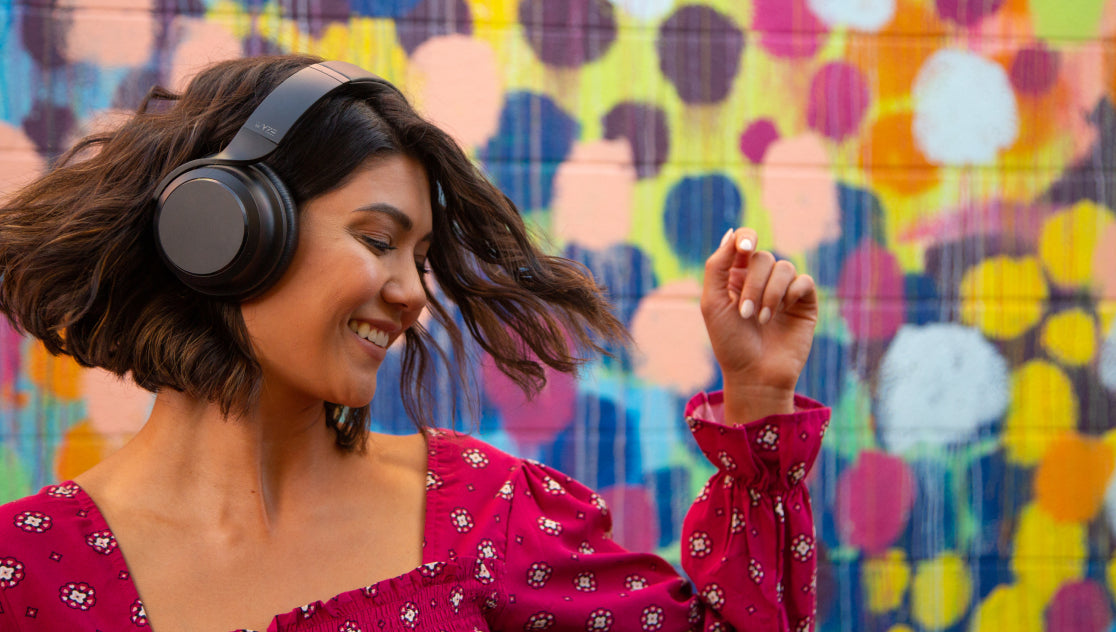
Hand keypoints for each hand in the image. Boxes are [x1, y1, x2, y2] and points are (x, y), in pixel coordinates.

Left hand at [701, 228, 817, 423]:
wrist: (754, 375)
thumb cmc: (729, 342)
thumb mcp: (712, 303)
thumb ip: (717, 266)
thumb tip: (733, 233)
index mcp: (736, 276)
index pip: (744, 242)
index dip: (746, 238)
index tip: (744, 248)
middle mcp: (760, 279)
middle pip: (762, 258)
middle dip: (752, 284)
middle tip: (745, 314)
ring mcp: (784, 290)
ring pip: (784, 267)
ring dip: (770, 293)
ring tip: (762, 319)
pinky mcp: (804, 302)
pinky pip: (804, 281)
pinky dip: (792, 294)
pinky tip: (783, 312)